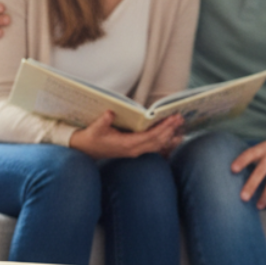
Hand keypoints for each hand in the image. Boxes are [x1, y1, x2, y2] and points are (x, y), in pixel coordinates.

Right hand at [67, 111, 184, 159]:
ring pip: (158, 145)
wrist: (85, 150)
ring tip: (180, 125)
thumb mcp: (95, 129)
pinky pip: (154, 146)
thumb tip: (110, 113)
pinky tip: (172, 135)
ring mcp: (136, 151)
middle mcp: (134, 150)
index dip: (163, 128)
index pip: (150, 137)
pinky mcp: (135, 150)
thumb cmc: (91, 138)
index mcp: (127, 144)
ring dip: (169, 135)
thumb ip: (103, 121)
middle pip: (158, 141)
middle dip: (170, 129)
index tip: (172, 119)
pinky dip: (164, 140)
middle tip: (180, 118)